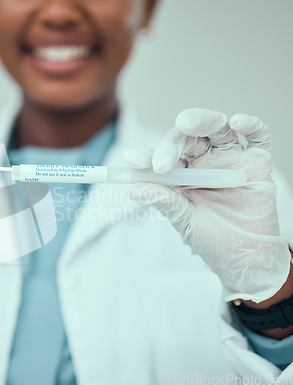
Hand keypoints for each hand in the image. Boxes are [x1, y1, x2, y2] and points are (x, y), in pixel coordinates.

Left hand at [123, 108, 290, 303]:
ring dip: (203, 121)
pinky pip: (257, 137)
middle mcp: (204, 160)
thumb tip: (132, 190)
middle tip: (162, 162)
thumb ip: (164, 201)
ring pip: (216, 128)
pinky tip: (237, 123)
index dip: (147, 157)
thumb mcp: (183, 221)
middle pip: (187, 138)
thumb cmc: (211, 238)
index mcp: (181, 173)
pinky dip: (250, 125)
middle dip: (171, 143)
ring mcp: (230, 158)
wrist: (246, 258)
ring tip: (188, 123)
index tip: (131, 160)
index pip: (162, 157)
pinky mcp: (257, 161)